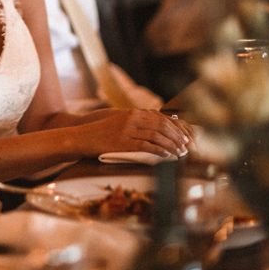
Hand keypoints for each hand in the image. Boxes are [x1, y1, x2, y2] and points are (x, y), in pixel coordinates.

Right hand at [76, 109, 190, 157]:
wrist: (82, 136)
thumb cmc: (101, 131)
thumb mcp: (119, 121)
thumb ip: (136, 121)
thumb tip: (155, 127)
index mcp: (133, 113)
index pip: (161, 118)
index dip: (175, 128)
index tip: (185, 137)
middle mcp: (132, 119)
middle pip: (162, 126)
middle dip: (177, 137)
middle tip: (186, 147)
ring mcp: (127, 130)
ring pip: (157, 136)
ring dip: (171, 145)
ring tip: (179, 153)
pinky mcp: (123, 142)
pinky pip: (146, 146)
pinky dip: (160, 151)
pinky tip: (167, 156)